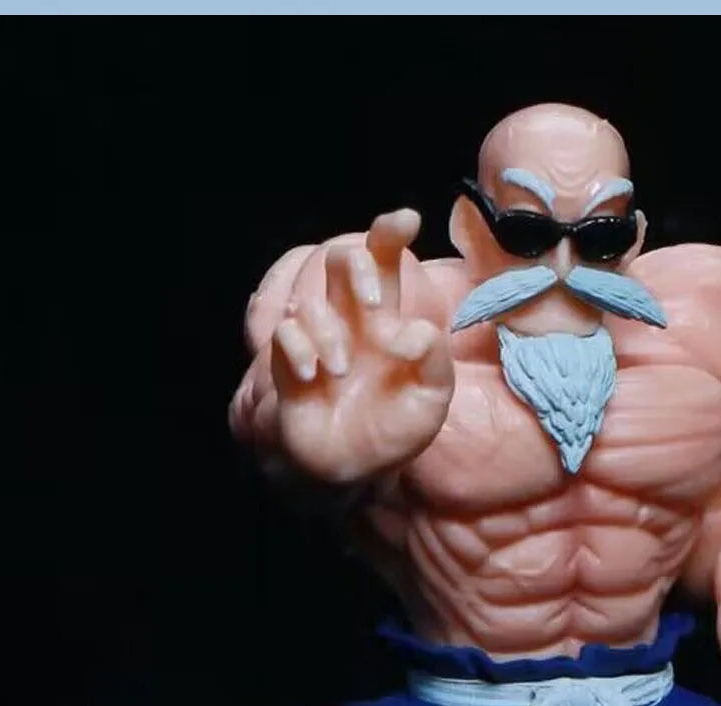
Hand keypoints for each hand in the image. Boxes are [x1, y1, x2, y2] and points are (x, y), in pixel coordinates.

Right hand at [270, 210, 453, 481]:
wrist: (354, 471)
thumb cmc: (395, 431)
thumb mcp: (431, 401)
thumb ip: (435, 363)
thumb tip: (413, 333)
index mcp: (387, 322)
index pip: (386, 263)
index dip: (390, 234)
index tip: (406, 220)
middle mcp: (350, 322)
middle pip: (341, 261)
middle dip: (357, 270)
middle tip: (375, 305)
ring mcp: (318, 340)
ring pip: (311, 301)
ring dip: (329, 332)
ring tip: (343, 370)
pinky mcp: (290, 363)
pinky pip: (286, 333)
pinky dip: (299, 350)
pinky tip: (314, 378)